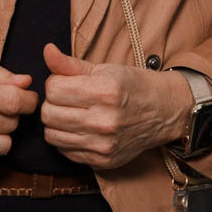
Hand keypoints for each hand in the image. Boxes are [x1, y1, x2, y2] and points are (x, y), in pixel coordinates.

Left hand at [40, 43, 192, 168]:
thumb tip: (47, 51)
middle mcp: (104, 121)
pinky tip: (79, 128)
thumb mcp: (104, 69)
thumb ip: (70, 64)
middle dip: (52, 103)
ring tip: (71, 113)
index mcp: (105, 92)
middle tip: (67, 98)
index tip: (66, 82)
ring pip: (52, 135)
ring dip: (56, 122)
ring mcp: (103, 144)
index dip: (55, 82)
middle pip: (48, 113)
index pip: (53, 89)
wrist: (164, 112)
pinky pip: (65, 151)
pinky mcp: (102, 161)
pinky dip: (66, 139)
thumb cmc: (133, 86)